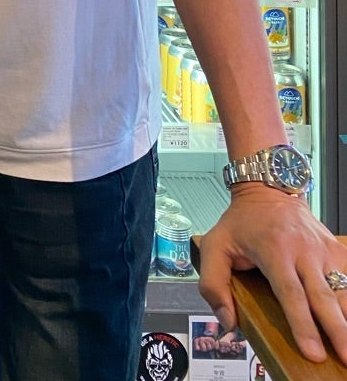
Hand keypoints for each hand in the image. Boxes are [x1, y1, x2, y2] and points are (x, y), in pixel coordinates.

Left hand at [197, 186, 346, 363]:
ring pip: (344, 289)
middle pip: (324, 297)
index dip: (303, 325)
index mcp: (274, 251)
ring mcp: (323, 250)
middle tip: (345, 357)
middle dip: (337, 330)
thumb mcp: (214, 245)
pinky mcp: (336, 250)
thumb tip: (228, 321)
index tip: (312, 352)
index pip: (291, 294)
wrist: (268, 190)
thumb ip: (213, 284)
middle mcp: (303, 251)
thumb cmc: (243, 222)